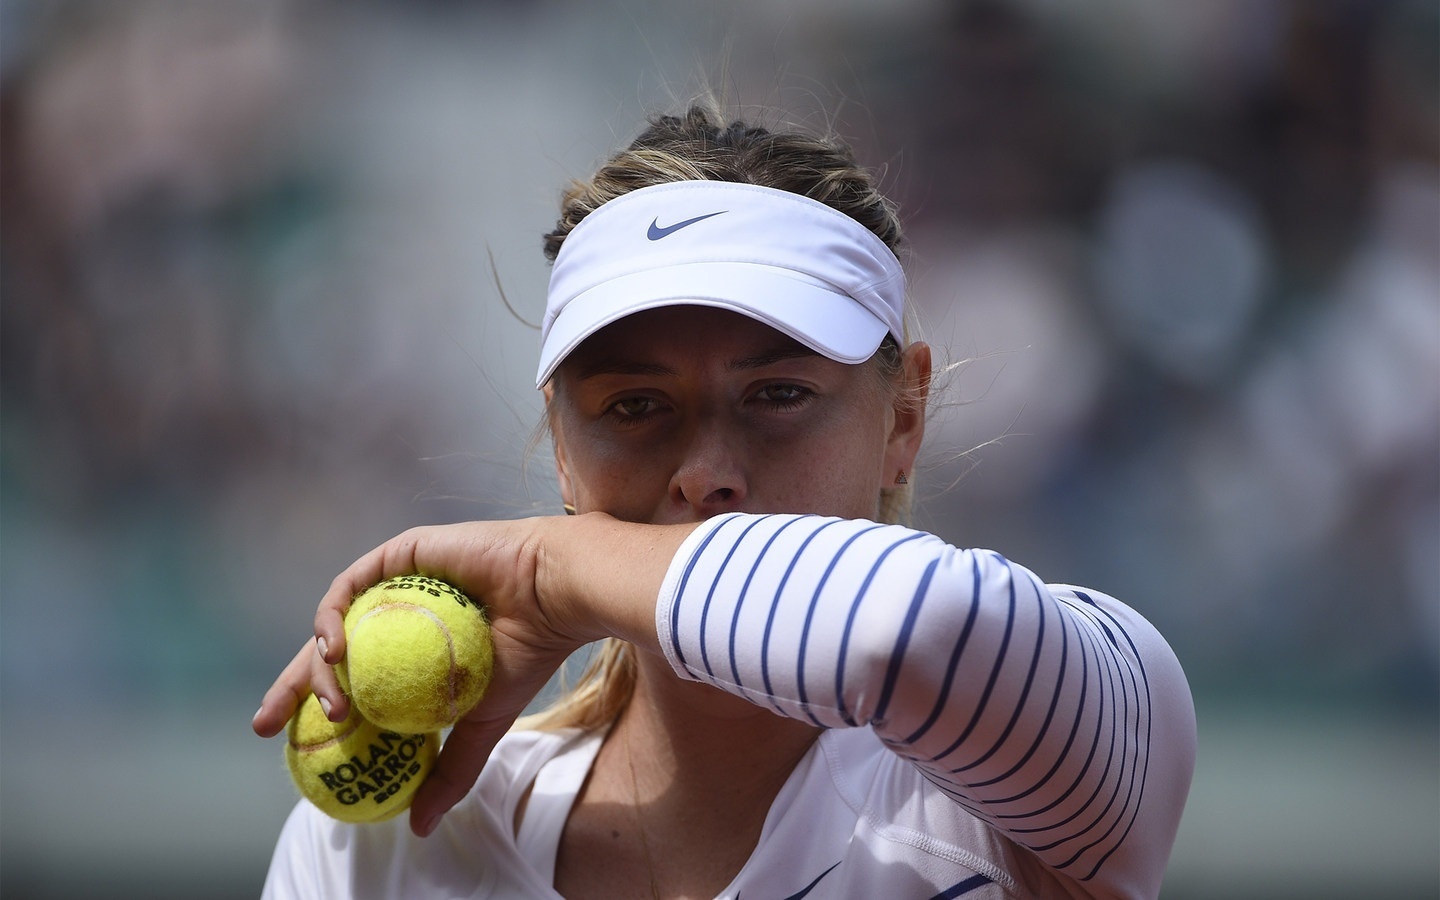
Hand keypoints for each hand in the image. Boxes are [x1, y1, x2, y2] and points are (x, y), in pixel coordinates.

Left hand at [252, 513, 694, 835]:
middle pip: (331, 651)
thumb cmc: (526, 655)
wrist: (552, 597)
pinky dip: (333, 616)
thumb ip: (448, 770)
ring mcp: (397, 583)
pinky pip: (352, 584)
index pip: (354, 680)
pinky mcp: (401, 555)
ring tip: (332, 700)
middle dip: (290, 687)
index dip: (315, 708)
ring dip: (318, 664)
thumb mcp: (480, 725)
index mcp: (414, 651)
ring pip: (336, 621)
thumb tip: (420, 827)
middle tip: (266, 722)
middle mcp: (400, 615)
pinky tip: (336, 647)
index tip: (285, 741)